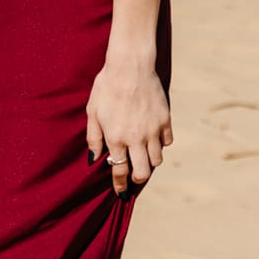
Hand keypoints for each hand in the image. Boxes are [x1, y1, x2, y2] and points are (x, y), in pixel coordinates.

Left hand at [85, 60, 172, 194]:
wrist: (130, 67)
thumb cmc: (106, 87)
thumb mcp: (92, 111)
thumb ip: (93, 137)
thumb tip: (94, 159)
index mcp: (115, 137)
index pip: (119, 170)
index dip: (120, 184)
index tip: (120, 192)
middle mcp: (135, 138)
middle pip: (142, 173)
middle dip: (136, 180)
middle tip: (133, 178)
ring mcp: (152, 130)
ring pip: (156, 160)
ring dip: (149, 162)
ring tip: (142, 157)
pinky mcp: (165, 121)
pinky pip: (167, 142)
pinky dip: (161, 144)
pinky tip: (153, 138)